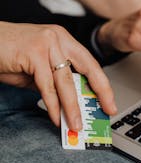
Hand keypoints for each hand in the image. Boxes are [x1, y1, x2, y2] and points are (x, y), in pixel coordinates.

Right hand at [0, 22, 116, 129]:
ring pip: (66, 81)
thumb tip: (71, 103)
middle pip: (87, 68)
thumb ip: (55, 81)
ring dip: (73, 106)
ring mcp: (47, 43)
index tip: (109, 101)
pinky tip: (57, 118)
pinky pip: (47, 85)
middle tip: (106, 111)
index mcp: (63, 40)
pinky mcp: (33, 52)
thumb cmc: (10, 54)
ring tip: (77, 124)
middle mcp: (58, 38)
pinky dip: (53, 105)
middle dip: (100, 92)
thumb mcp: (38, 69)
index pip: (90, 63)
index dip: (102, 84)